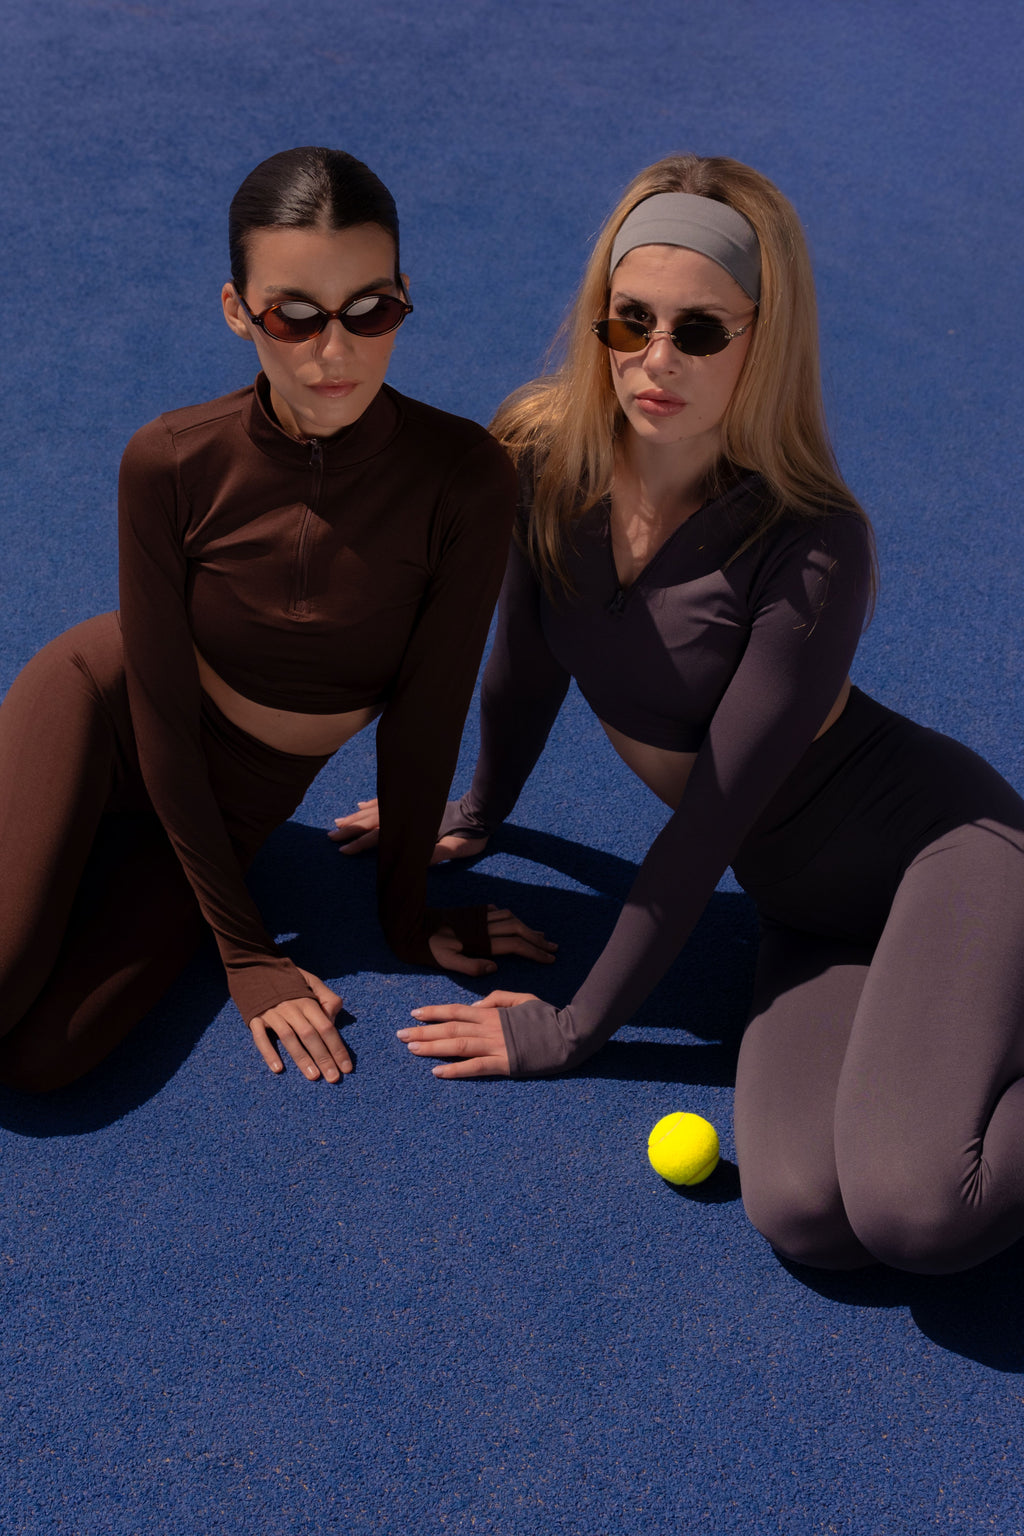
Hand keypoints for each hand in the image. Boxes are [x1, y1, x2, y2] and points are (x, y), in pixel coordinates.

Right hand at [248, 968, 351, 1081]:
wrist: (254, 966)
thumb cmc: (287, 979)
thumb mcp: (310, 981)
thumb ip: (326, 997)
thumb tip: (335, 1014)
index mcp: (306, 1000)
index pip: (326, 1027)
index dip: (337, 1048)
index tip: (346, 1067)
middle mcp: (291, 1007)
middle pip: (310, 1035)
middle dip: (324, 1057)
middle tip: (334, 1078)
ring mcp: (272, 1013)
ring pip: (289, 1038)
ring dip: (301, 1058)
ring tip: (313, 1076)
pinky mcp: (254, 1018)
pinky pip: (260, 1037)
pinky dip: (268, 1052)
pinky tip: (278, 1069)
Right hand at [328, 797, 488, 862]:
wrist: (481, 813)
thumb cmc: (470, 836)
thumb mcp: (458, 848)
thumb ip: (441, 853)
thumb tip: (422, 861)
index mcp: (412, 829)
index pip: (380, 837)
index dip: (360, 844)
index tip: (342, 850)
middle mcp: (407, 816)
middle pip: (372, 821)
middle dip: (350, 829)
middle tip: (330, 836)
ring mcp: (410, 807)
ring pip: (376, 810)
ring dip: (357, 817)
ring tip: (339, 822)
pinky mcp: (415, 803)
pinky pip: (388, 801)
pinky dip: (373, 804)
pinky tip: (360, 805)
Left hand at [397, 990, 537, 1077]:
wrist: (569, 1035)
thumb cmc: (547, 1016)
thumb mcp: (522, 998)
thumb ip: (497, 998)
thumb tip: (475, 1005)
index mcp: (493, 1012)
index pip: (456, 1010)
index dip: (434, 1011)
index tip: (414, 1013)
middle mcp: (490, 1028)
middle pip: (450, 1028)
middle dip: (423, 1031)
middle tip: (400, 1035)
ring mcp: (496, 1046)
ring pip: (457, 1046)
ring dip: (432, 1047)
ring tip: (411, 1049)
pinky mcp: (505, 1064)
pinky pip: (475, 1068)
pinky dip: (455, 1070)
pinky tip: (437, 1072)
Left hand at [428, 906, 556, 976]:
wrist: (411, 923)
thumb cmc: (427, 948)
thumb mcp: (447, 962)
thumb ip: (472, 966)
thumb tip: (495, 967)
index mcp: (481, 940)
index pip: (516, 945)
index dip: (535, 952)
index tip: (549, 958)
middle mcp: (484, 925)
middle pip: (519, 929)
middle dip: (538, 939)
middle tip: (554, 948)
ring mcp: (478, 916)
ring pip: (511, 919)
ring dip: (527, 928)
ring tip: (540, 936)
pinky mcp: (472, 912)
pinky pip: (497, 912)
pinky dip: (510, 918)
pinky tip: (514, 922)